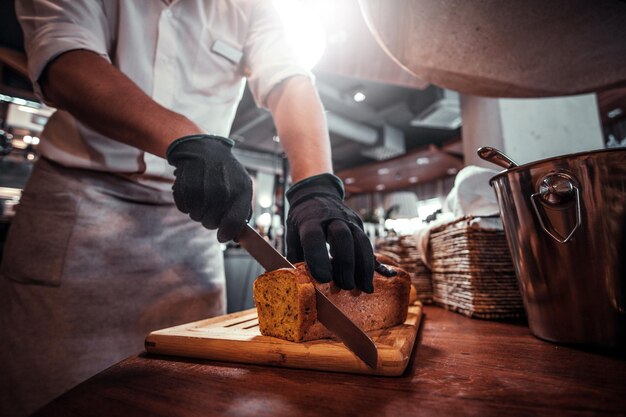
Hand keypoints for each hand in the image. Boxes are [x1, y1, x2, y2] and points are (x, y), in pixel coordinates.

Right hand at [167, 134, 251, 241]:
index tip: (222, 236)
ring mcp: (203, 187)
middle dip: (210, 220)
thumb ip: (242, 210)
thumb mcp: (242, 185)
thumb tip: (236, 234)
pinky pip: (183, 208)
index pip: (234, 222)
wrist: (204, 149)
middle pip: (211, 223)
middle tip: (211, 208)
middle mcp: (223, 189)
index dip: (227, 233)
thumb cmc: (225, 172)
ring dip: (198, 212)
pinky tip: (192, 192)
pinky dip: (186, 204)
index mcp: (241, 189)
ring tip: (202, 196)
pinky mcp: (186, 185)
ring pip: (196, 217)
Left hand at [286, 173, 393, 292]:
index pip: (314, 237)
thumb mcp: (292, 232)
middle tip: (345, 286)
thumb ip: (295, 255)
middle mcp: (331, 218)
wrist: (316, 193)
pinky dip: (370, 264)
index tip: (323, 279)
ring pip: (361, 241)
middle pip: (343, 238)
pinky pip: (367, 244)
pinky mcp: (359, 224)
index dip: (318, 258)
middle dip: (346, 264)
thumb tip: (295, 281)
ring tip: (364, 289)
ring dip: (364, 266)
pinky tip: (369, 281)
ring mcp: (348, 220)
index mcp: (309, 219)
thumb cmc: (301, 219)